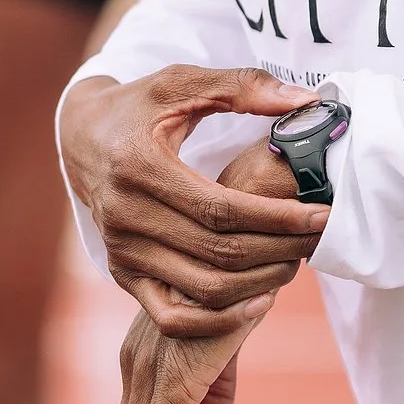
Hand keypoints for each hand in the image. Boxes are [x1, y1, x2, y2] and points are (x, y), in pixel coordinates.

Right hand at [61, 66, 325, 336]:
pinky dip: (219, 320)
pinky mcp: (123, 274)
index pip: (221, 209)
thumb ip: (244, 87)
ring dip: (260, 283)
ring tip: (298, 260)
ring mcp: (122, 252)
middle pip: (218, 253)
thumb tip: (305, 102)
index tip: (321, 215)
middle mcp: (126, 217)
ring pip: (203, 289)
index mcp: (140, 167)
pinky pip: (173, 316)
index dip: (276, 217)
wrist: (83, 137)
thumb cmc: (140, 106)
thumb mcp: (183, 83)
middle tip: (320, 238)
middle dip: (279, 249)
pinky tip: (260, 299)